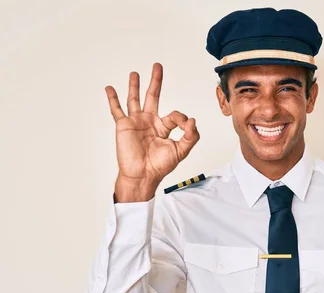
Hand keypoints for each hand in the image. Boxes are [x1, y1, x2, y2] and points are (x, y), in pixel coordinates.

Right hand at [105, 62, 199, 200]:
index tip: (185, 125)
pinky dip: (112, 99)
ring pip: (134, 99)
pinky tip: (109, 88)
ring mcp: (136, 122)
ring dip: (134, 86)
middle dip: (156, 81)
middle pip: (153, 96)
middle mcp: (150, 122)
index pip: (175, 115)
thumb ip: (190, 136)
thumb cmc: (160, 166)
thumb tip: (192, 119)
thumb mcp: (181, 151)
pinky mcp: (124, 125)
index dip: (181, 118)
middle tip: (157, 66)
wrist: (143, 175)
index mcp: (164, 127)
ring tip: (135, 73)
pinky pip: (116, 109)